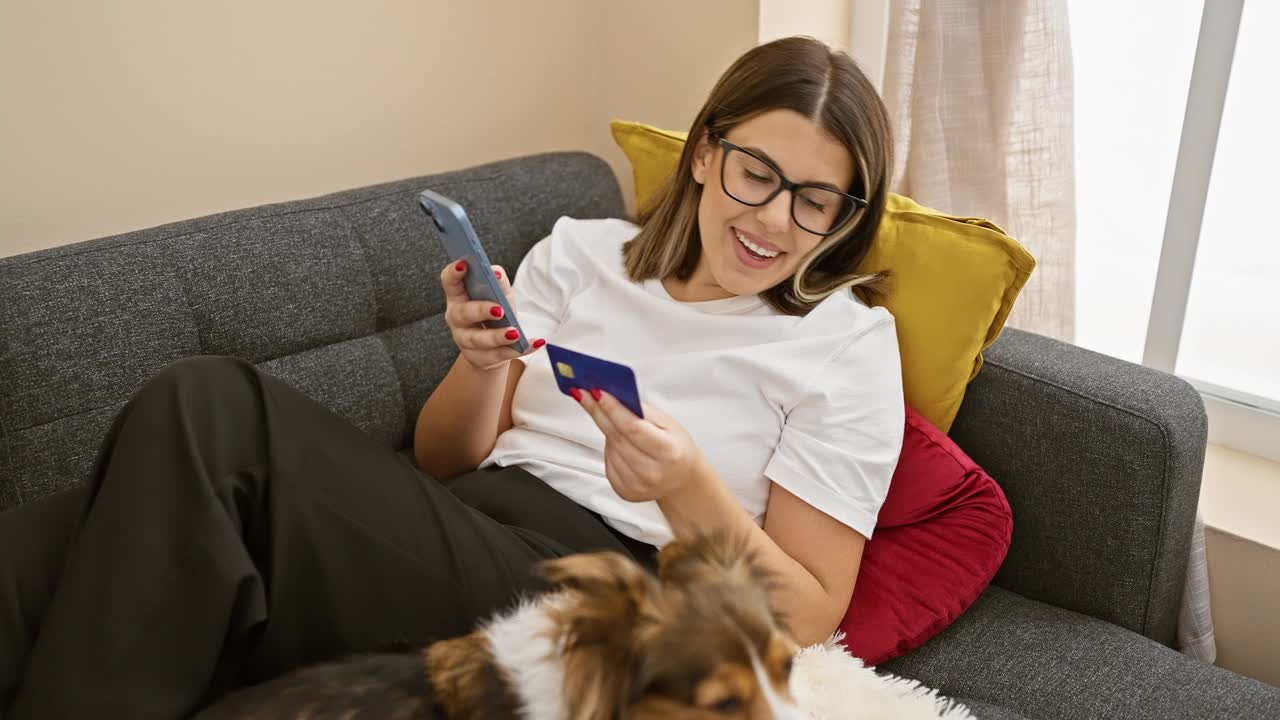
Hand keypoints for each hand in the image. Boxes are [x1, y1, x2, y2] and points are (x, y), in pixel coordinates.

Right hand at [440, 260, 543, 370]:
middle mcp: (456, 318)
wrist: (494, 348)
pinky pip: (500, 355)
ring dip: (497, 336)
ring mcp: (465, 340)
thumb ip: (498, 283)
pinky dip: (519, 350)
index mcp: (458, 296)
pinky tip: (535, 343)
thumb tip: (497, 272)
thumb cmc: (494, 314)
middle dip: (481, 310)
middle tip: (499, 310)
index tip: (464, 264)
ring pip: (478, 339)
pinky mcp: (480, 358)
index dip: (454, 273)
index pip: (449, 282)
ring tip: (515, 333)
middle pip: (463, 313)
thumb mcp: (499, 296)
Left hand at [576, 389, 704, 502]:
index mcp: (668, 452)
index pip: (633, 427)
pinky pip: (607, 461)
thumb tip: (616, 396)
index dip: (612, 409)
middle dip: (598, 412)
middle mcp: (652, 472)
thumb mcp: (669, 424)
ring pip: (609, 448)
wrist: (682, 480)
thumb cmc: (676, 449)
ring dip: (607, 431)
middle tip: (583, 394)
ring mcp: (636, 485)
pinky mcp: (624, 491)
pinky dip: (610, 448)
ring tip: (615, 422)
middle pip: (616, 437)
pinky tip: (620, 443)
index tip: (596, 392)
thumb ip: (643, 410)